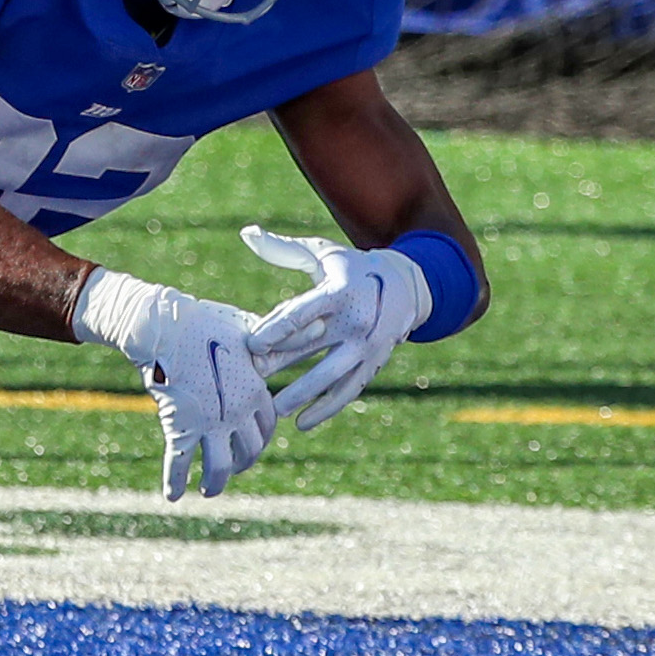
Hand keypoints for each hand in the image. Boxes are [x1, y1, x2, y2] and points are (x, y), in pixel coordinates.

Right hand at [72, 268, 277, 499]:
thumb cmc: (205, 323)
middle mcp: (237, 413)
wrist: (164, 326)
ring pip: (219, 467)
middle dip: (240, 464)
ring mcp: (209, 423)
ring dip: (215, 484)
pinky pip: (179, 462)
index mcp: (255, 392)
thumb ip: (283, 339)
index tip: (248, 445)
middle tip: (230, 469)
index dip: (257, 440)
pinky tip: (172, 496)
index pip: (265, 429)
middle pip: (248, 452)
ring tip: (207, 491)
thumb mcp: (249, 329)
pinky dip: (175, 482)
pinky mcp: (180, 428)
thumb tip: (321, 327)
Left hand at [241, 226, 431, 432]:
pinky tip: (303, 423)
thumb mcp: (322, 253)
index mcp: (339, 291)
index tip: (251, 344)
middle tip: (251, 378)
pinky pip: (349, 391)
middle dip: (281, 363)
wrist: (407, 285)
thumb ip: (283, 249)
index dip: (276, 328)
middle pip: (312, 346)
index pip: (303, 312)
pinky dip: (327, 408)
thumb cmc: (351, 268)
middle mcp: (356, 320)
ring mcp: (367, 346)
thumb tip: (247, 233)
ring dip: (304, 393)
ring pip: (332, 375)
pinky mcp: (373, 364)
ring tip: (276, 408)